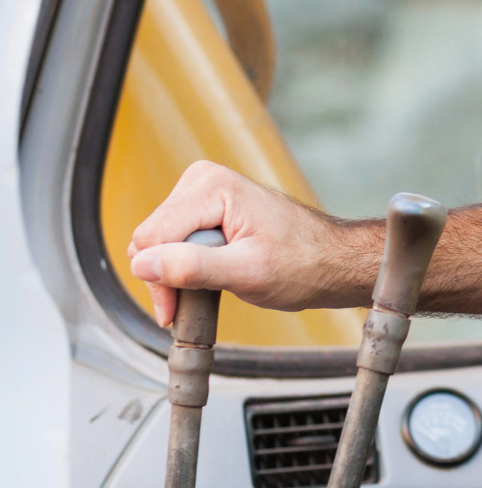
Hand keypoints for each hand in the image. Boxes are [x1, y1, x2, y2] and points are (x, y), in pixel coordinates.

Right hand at [127, 161, 375, 326]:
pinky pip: (171, 242)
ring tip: (214, 282)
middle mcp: (203, 181)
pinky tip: (209, 275)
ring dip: (176, 273)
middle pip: (149, 240)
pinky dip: (183, 266)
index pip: (150, 238)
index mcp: (212, 186)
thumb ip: (193, 267)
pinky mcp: (205, 209)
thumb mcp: (247, 272)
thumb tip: (144, 263)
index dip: (160, 279)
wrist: (330, 260)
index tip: (177, 307)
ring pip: (156, 244)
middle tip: (201, 296)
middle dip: (167, 276)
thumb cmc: (302, 263)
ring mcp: (204, 193)